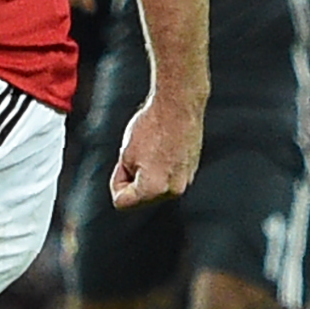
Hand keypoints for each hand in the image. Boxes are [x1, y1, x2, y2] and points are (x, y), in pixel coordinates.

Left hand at [109, 92, 202, 210]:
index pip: (122, 202)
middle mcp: (174, 189)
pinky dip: (161, 167)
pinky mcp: (192, 170)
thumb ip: (126, 178)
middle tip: (136, 154)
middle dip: (133, 179)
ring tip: (151, 149)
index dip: (117, 181)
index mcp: (154, 188)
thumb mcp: (126, 154)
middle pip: (140, 197)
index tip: (122, 164)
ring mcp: (186, 180)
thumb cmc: (152, 126)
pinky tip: (162, 148)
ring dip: (147, 173)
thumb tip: (130, 191)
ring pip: (154, 187)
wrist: (179, 106)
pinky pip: (168, 176)